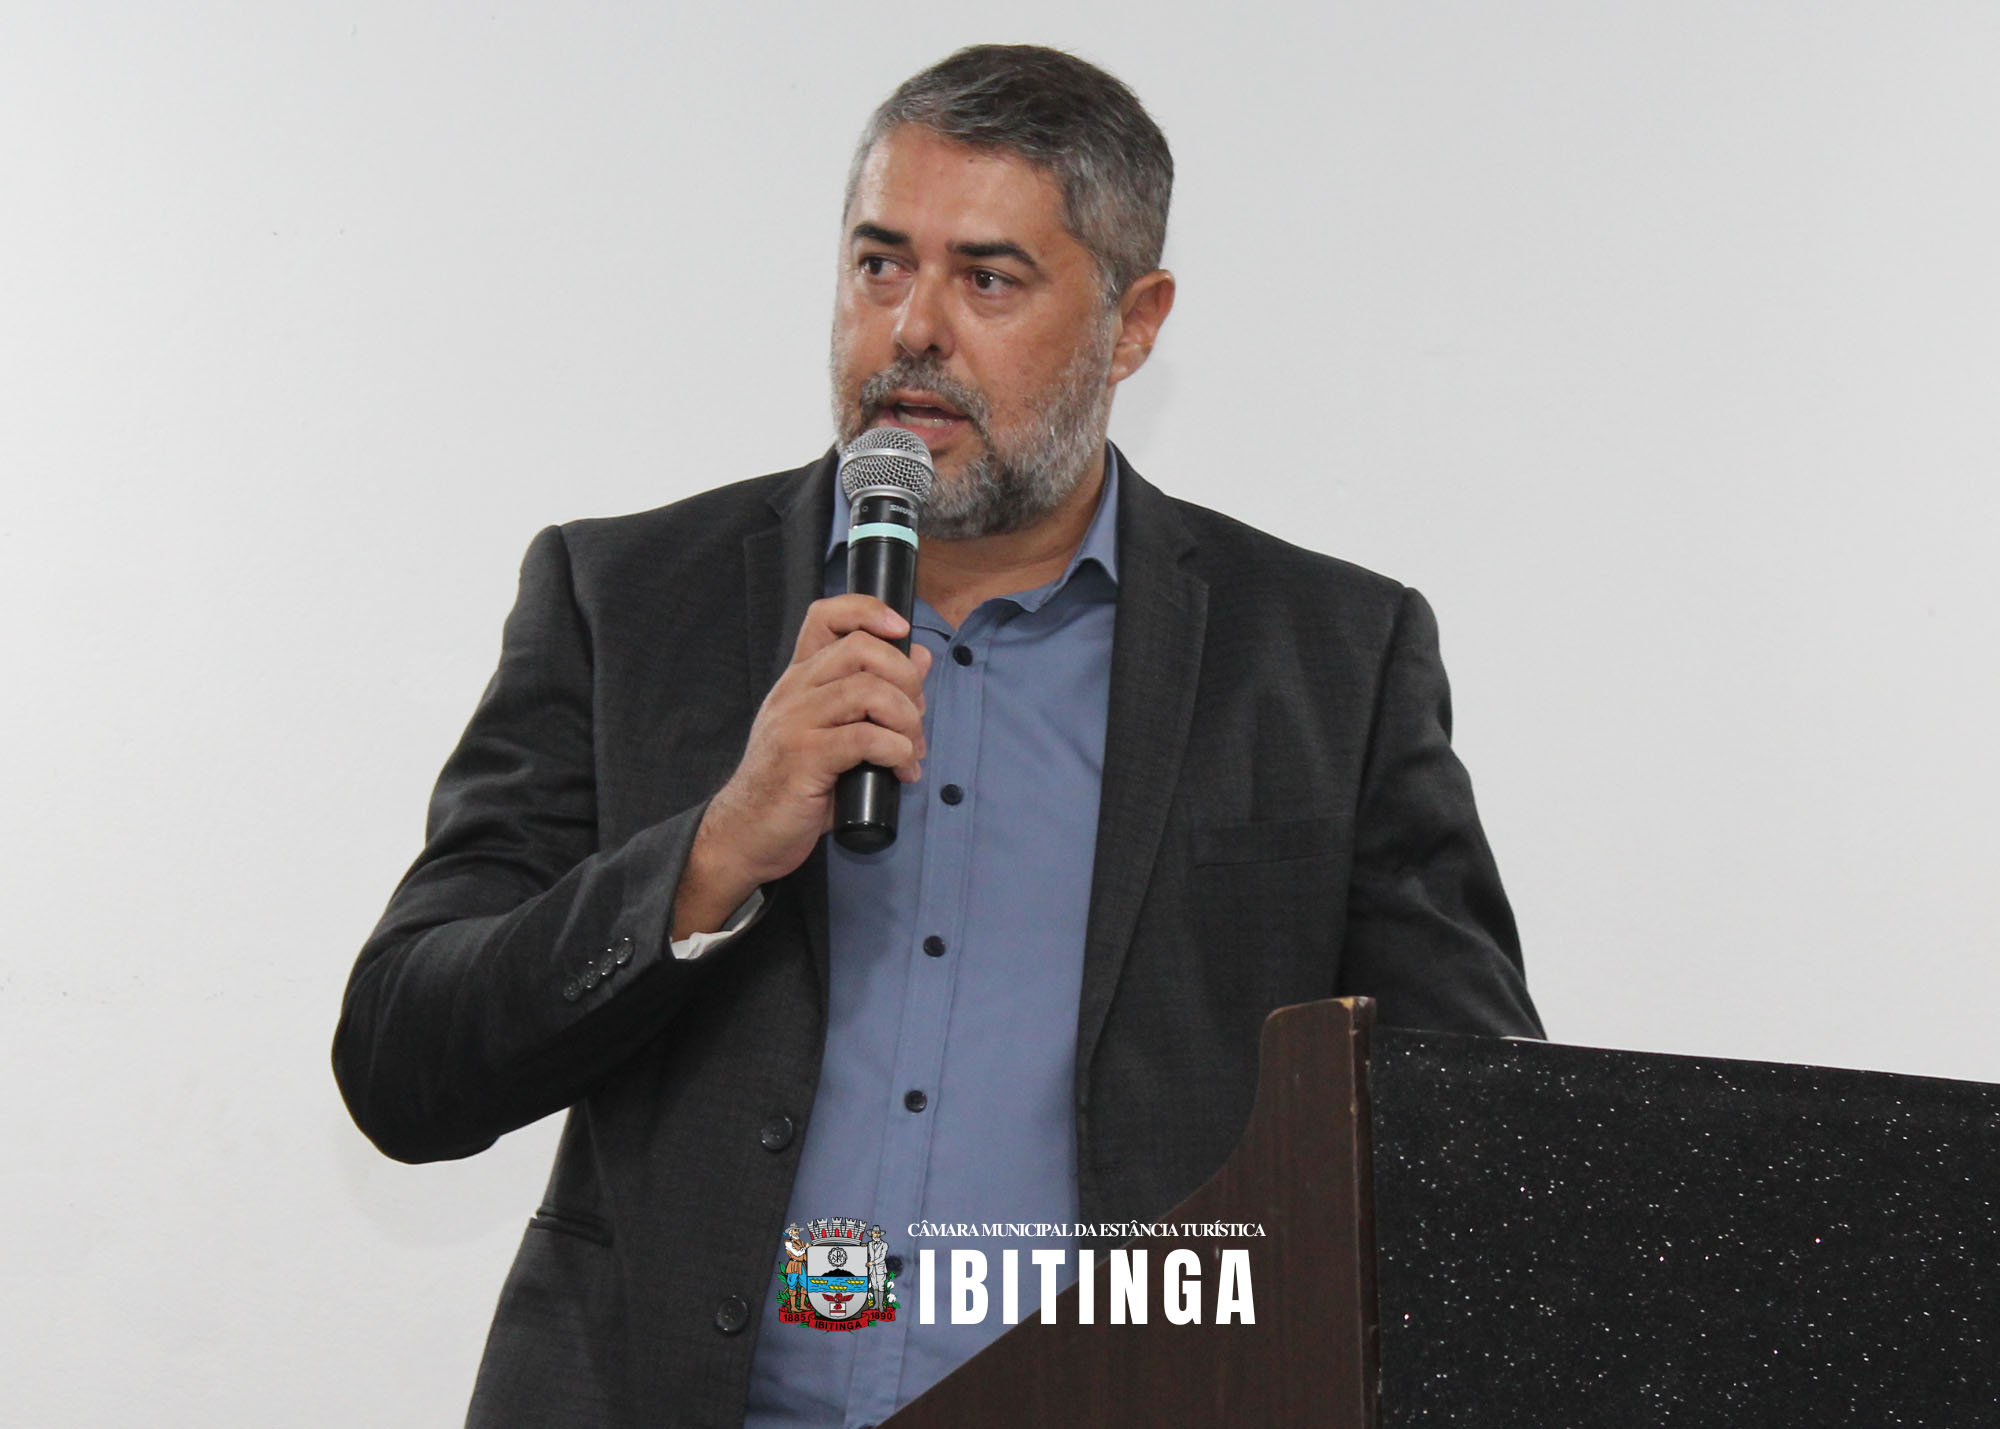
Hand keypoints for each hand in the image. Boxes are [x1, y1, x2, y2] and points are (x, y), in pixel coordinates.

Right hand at [672, 595, 930, 937]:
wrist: (745, 834)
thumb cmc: (793, 787)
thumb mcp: (833, 734)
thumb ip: (872, 699)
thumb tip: (920, 658)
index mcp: (799, 680)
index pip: (825, 616)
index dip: (867, 611)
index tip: (901, 630)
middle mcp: (794, 692)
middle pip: (861, 648)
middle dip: (906, 678)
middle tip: (916, 716)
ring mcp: (796, 723)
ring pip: (868, 691)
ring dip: (907, 719)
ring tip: (912, 749)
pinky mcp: (804, 758)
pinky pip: (865, 738)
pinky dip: (898, 751)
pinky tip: (902, 770)